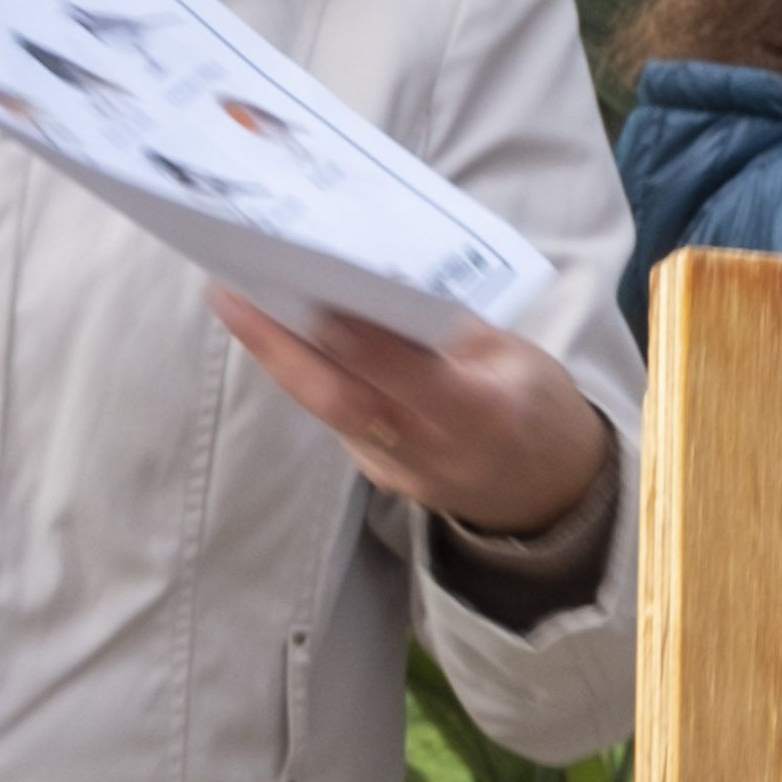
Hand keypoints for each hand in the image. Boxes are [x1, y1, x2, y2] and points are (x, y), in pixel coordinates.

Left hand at [212, 290, 611, 543]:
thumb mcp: (524, 360)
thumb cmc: (537, 407)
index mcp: (488, 414)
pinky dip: (308, 375)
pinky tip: (282, 338)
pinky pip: (337, 419)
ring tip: (240, 302)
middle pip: (345, 402)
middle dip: (282, 348)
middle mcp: (435, 449)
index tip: (316, 299)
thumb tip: (385, 288)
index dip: (363, 343)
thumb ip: (459, 331)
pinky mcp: (379, 474)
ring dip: (280, 357)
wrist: (549, 493)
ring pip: (329, 412)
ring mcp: (402, 470)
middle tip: (232, 294)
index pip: (416, 379)